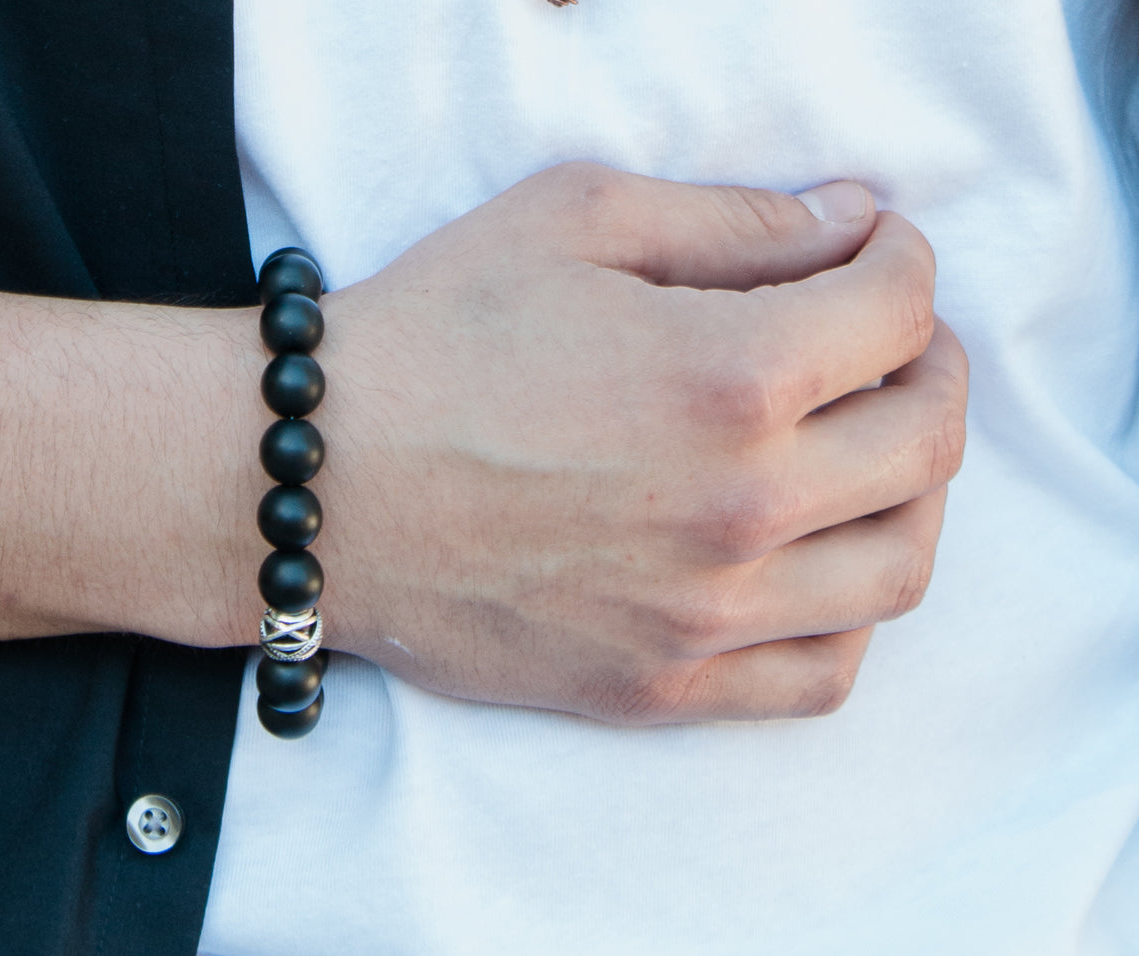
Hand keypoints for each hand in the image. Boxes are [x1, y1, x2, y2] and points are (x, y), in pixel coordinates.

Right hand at [314, 163, 966, 722]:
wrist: (310, 484)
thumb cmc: (424, 342)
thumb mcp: (571, 220)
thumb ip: (732, 221)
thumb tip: (847, 224)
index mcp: (730, 376)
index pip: (899, 311)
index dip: (902, 259)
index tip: (873, 251)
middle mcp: (741, 507)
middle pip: (928, 439)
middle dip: (930, 364)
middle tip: (888, 340)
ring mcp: (705, 614)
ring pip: (900, 566)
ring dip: (913, 493)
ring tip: (864, 452)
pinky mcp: (659, 685)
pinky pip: (822, 675)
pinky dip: (852, 615)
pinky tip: (810, 563)